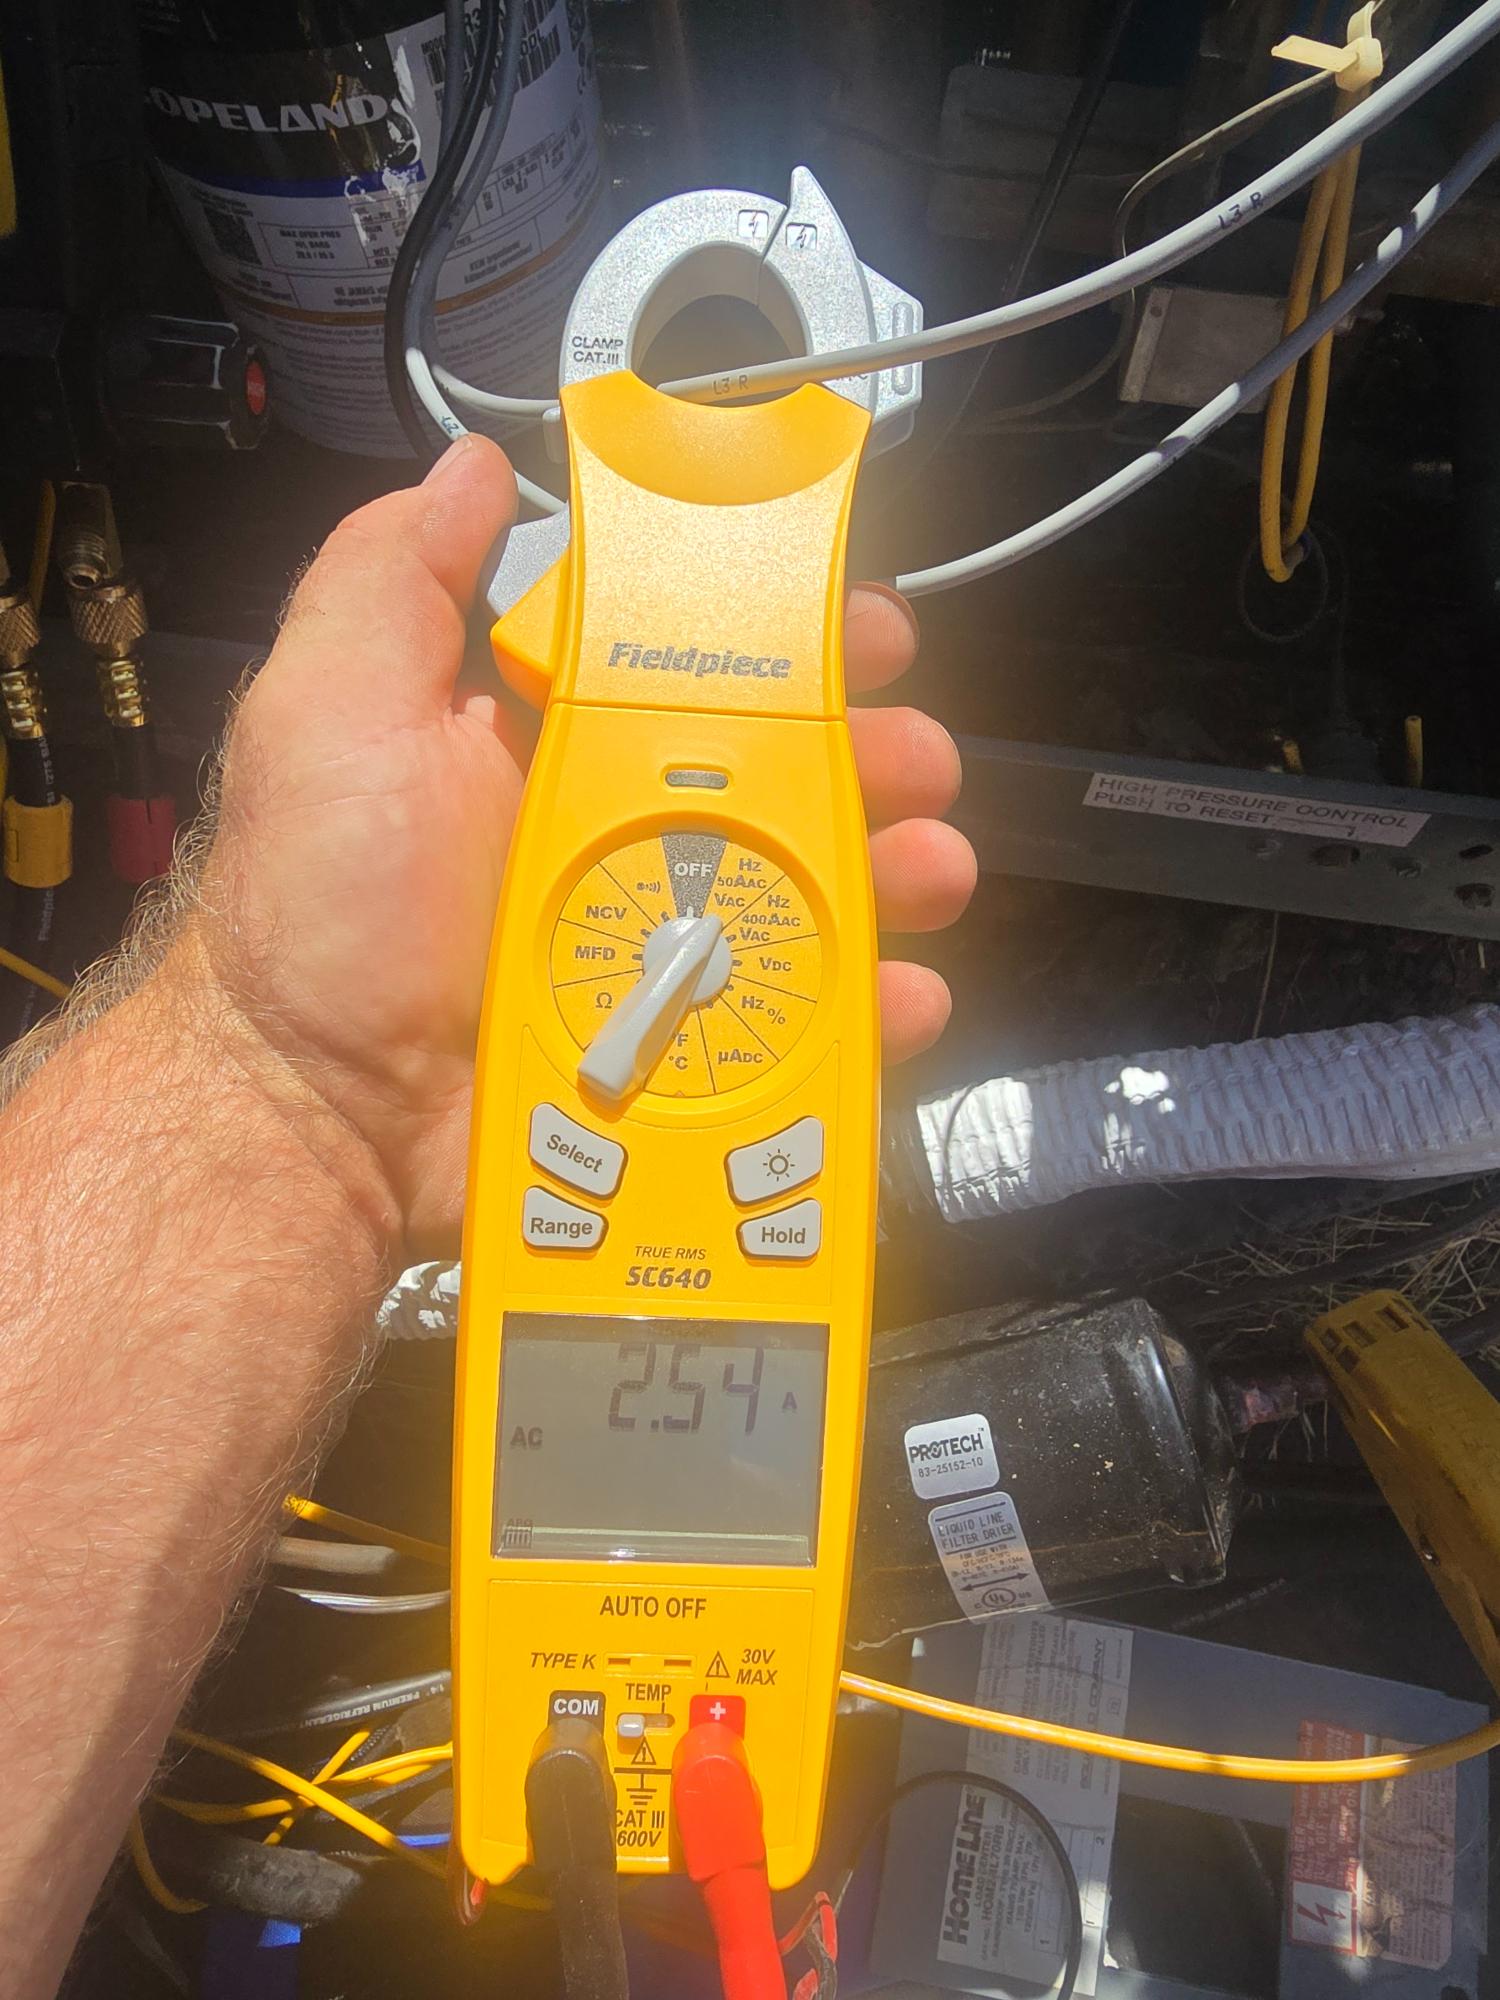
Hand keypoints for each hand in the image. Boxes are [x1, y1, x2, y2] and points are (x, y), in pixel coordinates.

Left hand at [191, 435, 975, 1248]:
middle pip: (784, 780)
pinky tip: (899, 992)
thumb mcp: (332, 713)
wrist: (314, 1120)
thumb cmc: (315, 920)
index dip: (790, 634)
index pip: (698, 668)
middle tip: (912, 756)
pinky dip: (870, 1011)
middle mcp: (617, 842)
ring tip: (924, 865)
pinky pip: (801, 1026)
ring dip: (895, 869)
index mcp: (552, 749)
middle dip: (874, 753)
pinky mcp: (685, 1057)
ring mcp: (659, 953)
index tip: (857, 623)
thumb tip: (468, 470)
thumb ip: (396, 582)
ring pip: (813, 896)